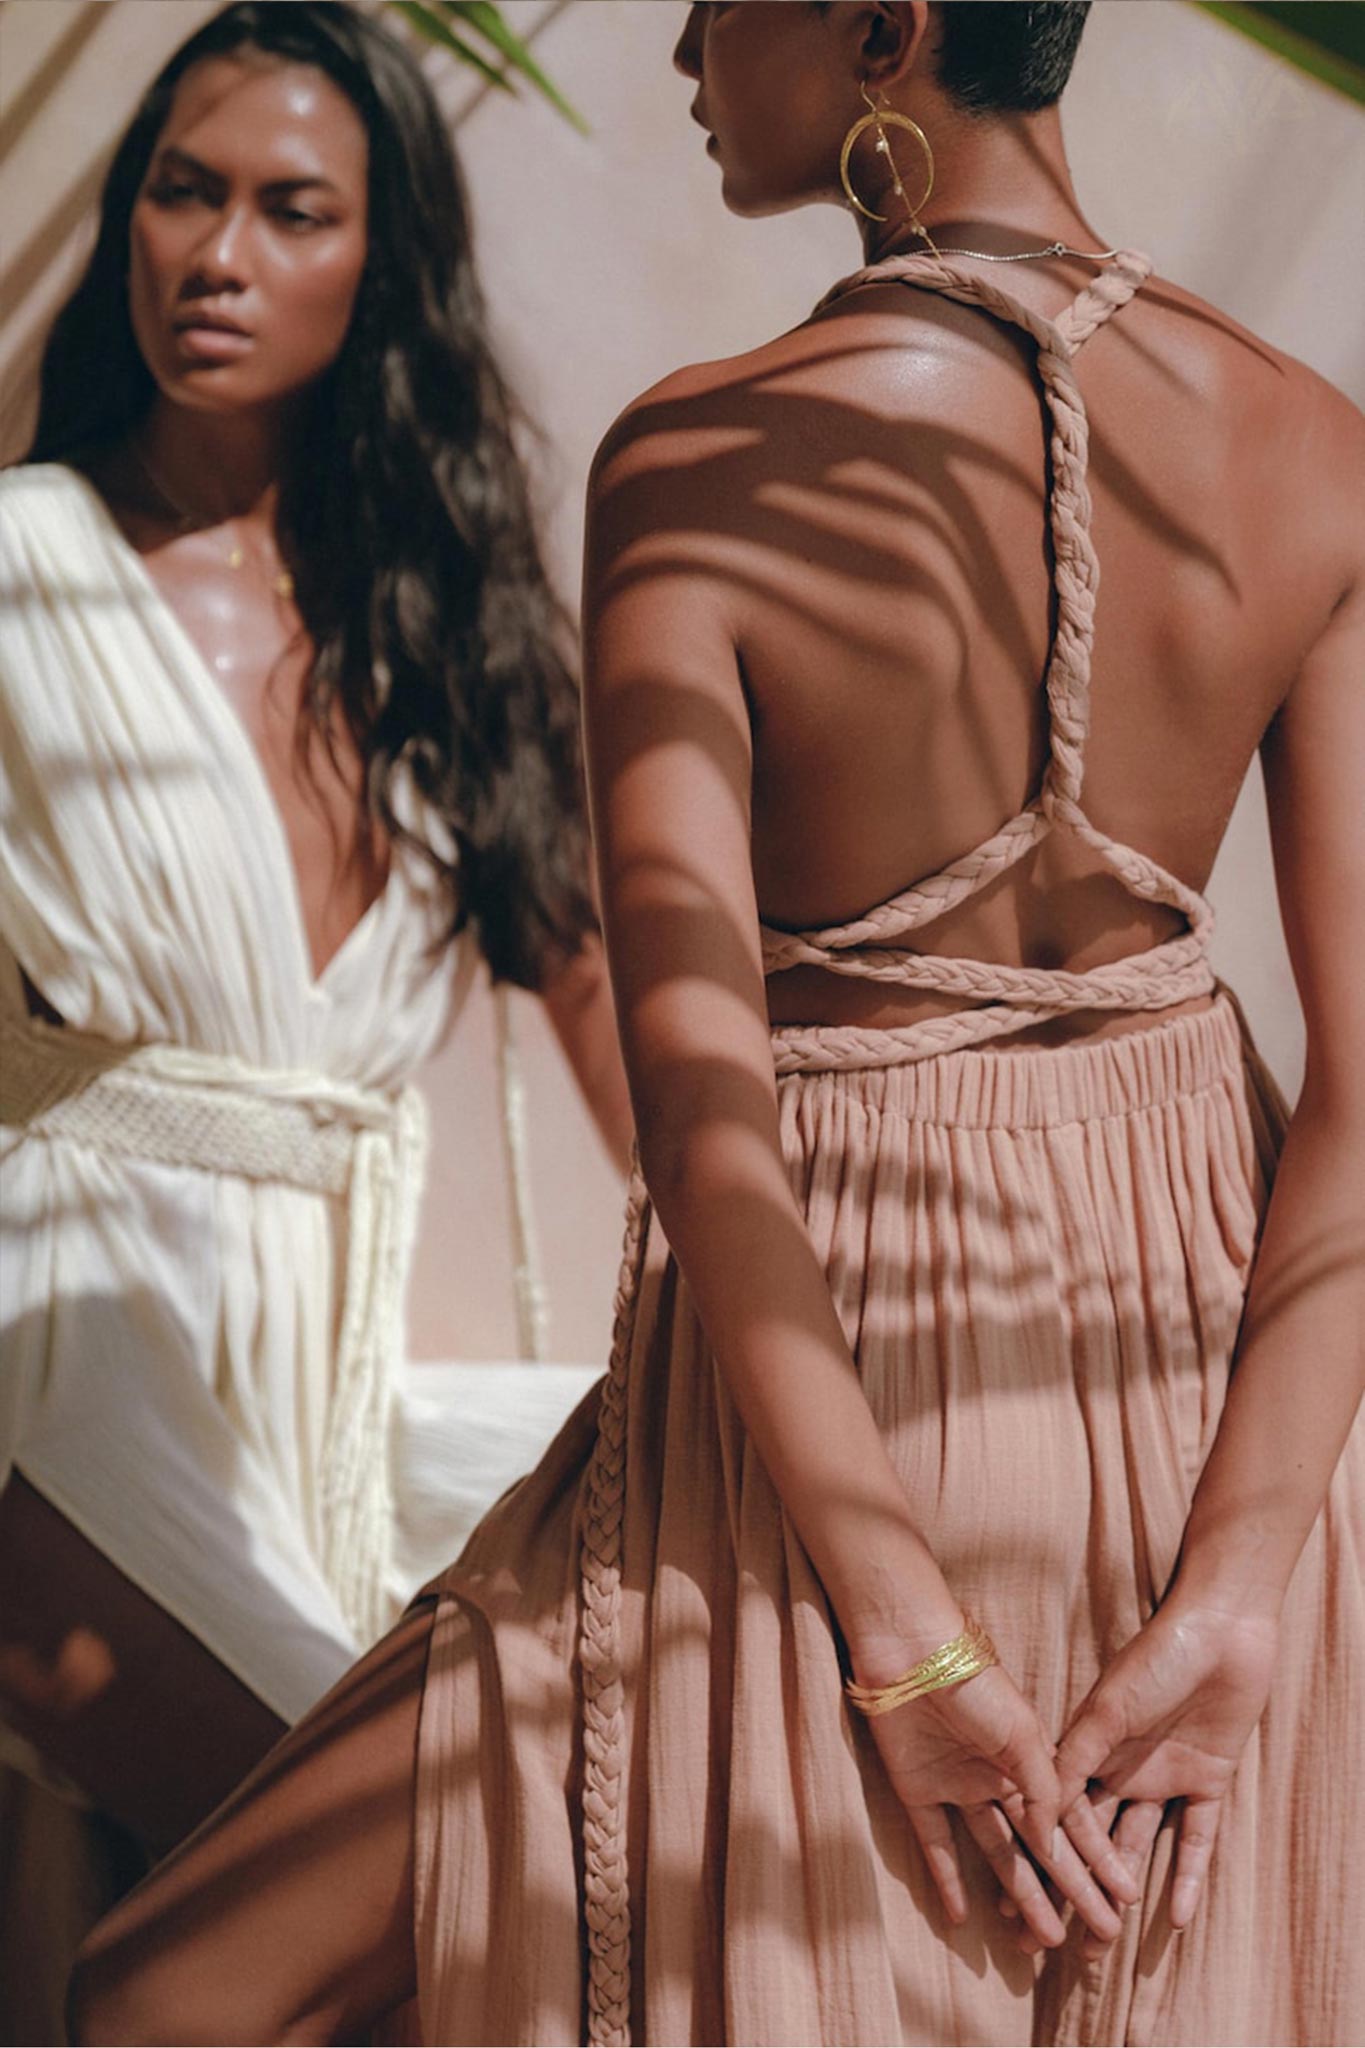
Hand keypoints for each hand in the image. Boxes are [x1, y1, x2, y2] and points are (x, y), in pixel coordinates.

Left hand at [866, 1661, 1138, 1948]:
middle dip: (1072, 1889)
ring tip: (1049, 1939)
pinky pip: (937, 1846)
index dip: (1099, 1858)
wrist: (912, 1654)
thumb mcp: (1023, 1736)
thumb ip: (1044, 1791)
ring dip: (1023, 1896)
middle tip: (1102, 1934)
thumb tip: (1056, 1847)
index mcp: (1031, 1761)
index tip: (1127, 1895)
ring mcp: (960, 1788)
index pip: (1072, 1820)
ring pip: (998, 1855)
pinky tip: (963, 1921)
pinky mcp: (919, 1794)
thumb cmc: (976, 1684)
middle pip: (1041, 1846)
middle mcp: (1000, 1780)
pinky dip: (947, 1883)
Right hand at [1055, 1601, 1279, 1933]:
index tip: (1009, 1903)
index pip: (1056, 1815)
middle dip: (1069, 1889)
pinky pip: (1198, 1840)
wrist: (1220, 1629)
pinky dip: (1189, 1878)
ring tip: (1103, 1943)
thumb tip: (1034, 1815)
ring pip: (1138, 1849)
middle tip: (1050, 1941)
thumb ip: (1074, 1761)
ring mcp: (1165, 1779)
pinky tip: (1177, 1918)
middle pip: (1091, 1841)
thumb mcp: (1107, 1710)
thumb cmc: (1156, 1658)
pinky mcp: (1209, 1784)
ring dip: (1122, 1892)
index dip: (1035, 1859)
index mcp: (1089, 1748)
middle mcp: (1121, 1769)